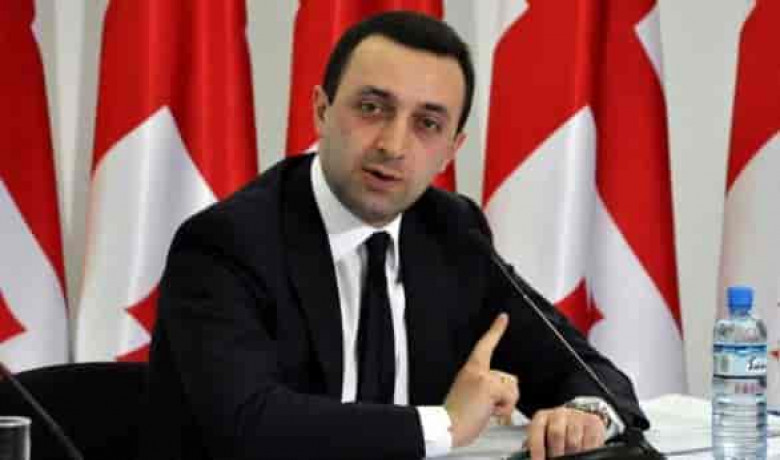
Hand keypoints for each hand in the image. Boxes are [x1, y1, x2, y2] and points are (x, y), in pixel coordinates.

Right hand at [444, 313, 518, 446]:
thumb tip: (502, 392)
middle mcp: (477, 370)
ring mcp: (484, 377)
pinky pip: (510, 398)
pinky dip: (504, 409)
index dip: (496, 329)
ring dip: (504, 404)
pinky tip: (490, 412)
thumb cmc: (455, 416)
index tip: (503, 317)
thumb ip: (484, 386)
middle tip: (485, 407)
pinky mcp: (490, 386)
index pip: (484, 344)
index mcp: (470, 369)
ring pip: (512, 388)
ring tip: (486, 410)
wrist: (446, 426)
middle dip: (504, 396)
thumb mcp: (469, 394)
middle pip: (508, 378)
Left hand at [526, 406, 605, 458]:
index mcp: (543, 416)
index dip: (537, 449)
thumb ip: (536, 444)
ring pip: (573, 441)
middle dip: (555, 454)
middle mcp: (559, 413)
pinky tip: (582, 455)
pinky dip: (586, 451)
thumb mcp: (543, 435)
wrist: (577, 419)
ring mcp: (576, 416)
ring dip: (571, 455)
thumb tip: (527, 457)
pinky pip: (590, 441)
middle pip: (556, 433)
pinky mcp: (592, 422)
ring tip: (569, 458)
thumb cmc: (556, 431)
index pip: (537, 430)